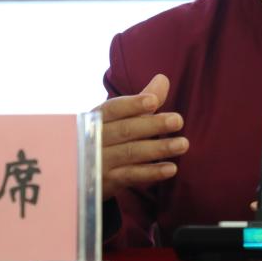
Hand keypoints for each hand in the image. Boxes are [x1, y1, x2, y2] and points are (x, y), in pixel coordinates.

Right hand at [96, 74, 188, 200]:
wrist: (78, 172)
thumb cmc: (104, 137)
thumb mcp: (117, 118)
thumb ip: (141, 101)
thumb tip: (163, 79)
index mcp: (97, 118)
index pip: (114, 109)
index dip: (133, 104)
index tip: (154, 101)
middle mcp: (96, 138)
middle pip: (125, 130)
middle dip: (152, 125)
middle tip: (178, 120)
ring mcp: (100, 161)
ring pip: (131, 153)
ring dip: (158, 148)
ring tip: (183, 144)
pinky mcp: (107, 181)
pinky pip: (131, 176)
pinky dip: (151, 172)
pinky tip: (171, 168)